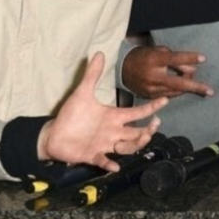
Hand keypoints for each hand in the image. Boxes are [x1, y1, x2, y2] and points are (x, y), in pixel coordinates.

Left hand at [39, 53, 168, 170]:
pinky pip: (104, 161)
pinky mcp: (93, 155)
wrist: (54, 134)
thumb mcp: (82, 92)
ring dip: (135, 144)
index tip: (165, 100)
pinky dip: (109, 164)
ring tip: (141, 138)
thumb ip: (92, 75)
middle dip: (149, 129)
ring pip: (128, 147)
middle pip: (137, 132)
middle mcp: (113, 132)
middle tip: (155, 123)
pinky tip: (114, 165)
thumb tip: (99, 53)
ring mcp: (105, 145)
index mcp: (113, 117)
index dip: (151, 107)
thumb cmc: (70, 115)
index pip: (137, 113)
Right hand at [121, 45, 212, 98]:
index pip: (175, 58)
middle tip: (211, 91)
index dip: (190, 58)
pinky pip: (168, 96)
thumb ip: (174, 58)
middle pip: (179, 82)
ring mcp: (151, 88)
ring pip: (176, 91)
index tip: (204, 58)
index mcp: (154, 60)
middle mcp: (153, 75)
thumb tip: (191, 69)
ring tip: (193, 83)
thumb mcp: (158, 51)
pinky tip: (180, 88)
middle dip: (196, 87)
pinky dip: (177, 91)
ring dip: (186, 88)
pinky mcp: (149, 96)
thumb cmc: (143, 56)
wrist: (122, 69)